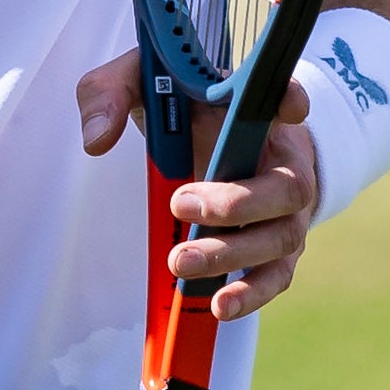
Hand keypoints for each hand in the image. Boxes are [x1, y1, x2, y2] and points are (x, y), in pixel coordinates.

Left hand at [74, 52, 319, 325]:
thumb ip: (112, 93)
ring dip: (232, 254)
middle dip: (235, 202)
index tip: (288, 107)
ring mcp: (287, 209)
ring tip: (179, 262)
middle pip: (286, 187)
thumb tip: (97, 141)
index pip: (289, 96)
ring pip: (280, 237)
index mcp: (257, 108)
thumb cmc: (183, 105)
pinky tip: (220, 306)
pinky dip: (251, 293)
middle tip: (179, 204)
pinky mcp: (277, 247)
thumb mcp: (141, 83)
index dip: (293, 100)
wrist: (216, 138)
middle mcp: (285, 157)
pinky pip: (277, 276)